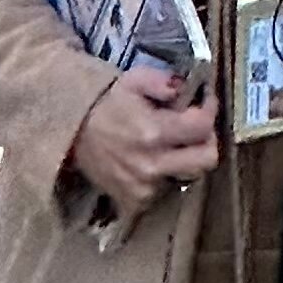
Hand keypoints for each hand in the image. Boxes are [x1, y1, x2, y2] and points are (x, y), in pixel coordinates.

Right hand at [67, 60, 216, 224]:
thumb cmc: (107, 103)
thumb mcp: (135, 80)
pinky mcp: (135, 203)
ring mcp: (145, 188)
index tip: (205, 100)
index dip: (210, 109)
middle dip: (206, 140)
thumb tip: (188, 88)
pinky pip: (166, 192)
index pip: (203, 126)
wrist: (73, 133)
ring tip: (172, 144)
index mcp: (154, 131)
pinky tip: (154, 161)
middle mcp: (153, 164)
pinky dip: (166, 176)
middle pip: (207, 160)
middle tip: (196, 127)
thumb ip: (165, 82)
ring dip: (186, 159)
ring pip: (188, 176)